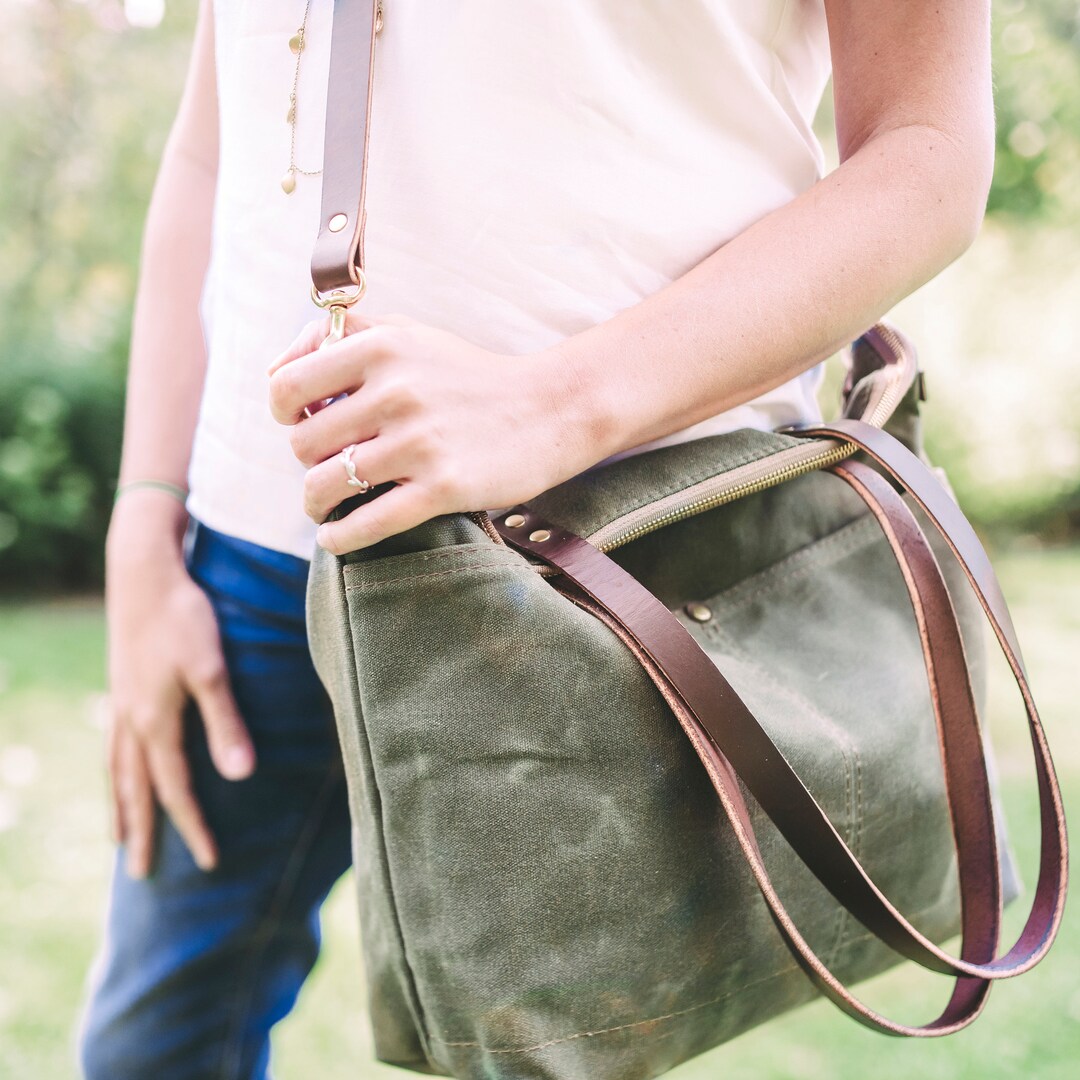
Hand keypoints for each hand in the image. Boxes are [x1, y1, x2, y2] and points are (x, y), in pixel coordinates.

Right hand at [105, 498, 254, 876]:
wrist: (142, 574)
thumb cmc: (183, 618)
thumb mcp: (212, 670)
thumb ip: (226, 724)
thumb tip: (241, 777)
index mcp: (155, 724)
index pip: (176, 790)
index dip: (194, 827)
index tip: (210, 862)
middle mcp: (131, 722)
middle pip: (137, 790)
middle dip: (145, 832)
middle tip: (142, 876)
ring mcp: (121, 705)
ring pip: (118, 771)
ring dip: (121, 807)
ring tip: (119, 836)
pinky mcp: (121, 686)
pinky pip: (113, 746)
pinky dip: (115, 771)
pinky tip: (121, 771)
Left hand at [267, 312, 587, 553]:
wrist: (550, 409)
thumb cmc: (469, 375)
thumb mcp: (410, 334)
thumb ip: (345, 337)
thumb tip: (277, 370)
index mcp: (381, 348)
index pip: (287, 387)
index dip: (283, 412)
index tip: (300, 423)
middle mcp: (395, 392)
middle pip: (303, 445)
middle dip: (308, 462)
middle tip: (328, 468)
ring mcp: (419, 442)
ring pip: (325, 486)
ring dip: (316, 504)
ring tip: (326, 507)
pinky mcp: (443, 487)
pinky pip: (367, 523)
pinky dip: (339, 537)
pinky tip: (336, 537)